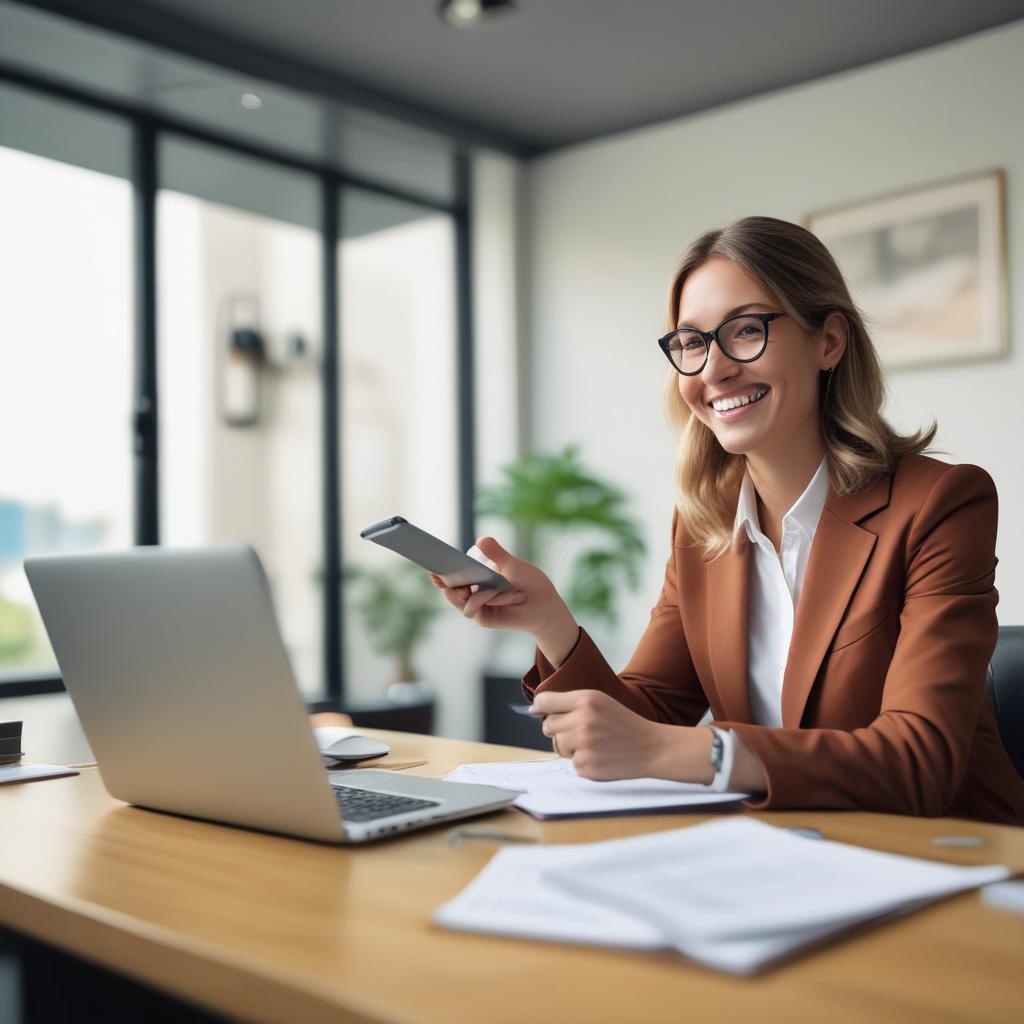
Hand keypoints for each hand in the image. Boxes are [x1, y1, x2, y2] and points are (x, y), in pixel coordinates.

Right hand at [429, 537, 578, 662]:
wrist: (545, 603)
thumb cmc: (530, 582)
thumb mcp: (512, 564)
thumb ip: (496, 554)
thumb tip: (480, 540)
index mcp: (478, 578)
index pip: (455, 574)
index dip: (442, 569)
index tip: (434, 561)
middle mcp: (474, 593)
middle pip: (450, 587)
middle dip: (443, 579)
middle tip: (438, 570)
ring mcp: (477, 606)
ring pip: (456, 598)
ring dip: (458, 589)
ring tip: (460, 579)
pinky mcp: (483, 618)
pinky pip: (471, 608)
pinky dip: (477, 599)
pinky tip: (488, 592)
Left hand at [533, 689, 701, 781]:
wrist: (651, 747)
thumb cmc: (622, 723)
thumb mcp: (600, 702)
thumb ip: (569, 703)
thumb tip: (534, 709)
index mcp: (586, 700)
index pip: (545, 701)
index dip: (539, 707)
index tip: (537, 711)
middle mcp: (583, 720)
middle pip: (547, 726)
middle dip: (559, 729)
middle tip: (581, 730)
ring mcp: (585, 745)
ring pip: (558, 746)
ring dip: (571, 747)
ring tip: (595, 743)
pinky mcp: (587, 766)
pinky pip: (572, 763)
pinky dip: (584, 762)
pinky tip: (602, 756)